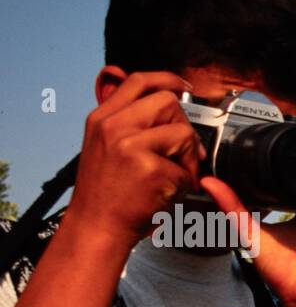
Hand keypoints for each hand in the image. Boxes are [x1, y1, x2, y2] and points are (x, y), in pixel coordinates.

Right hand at [65, 71, 203, 253]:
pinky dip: (185, 185)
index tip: (185, 88)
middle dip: (183, 127)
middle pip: (168, 103)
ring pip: (183, 133)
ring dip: (189, 158)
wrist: (96, 226)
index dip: (168, 80)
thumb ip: (125, 120)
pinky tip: (167, 194)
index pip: (138, 81)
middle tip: (181, 153)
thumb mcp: (104, 146)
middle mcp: (113, 126)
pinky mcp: (148, 168)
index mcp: (102, 118)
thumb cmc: (106, 193)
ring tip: (174, 176)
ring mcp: (129, 146)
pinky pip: (186, 169)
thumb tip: (152, 94)